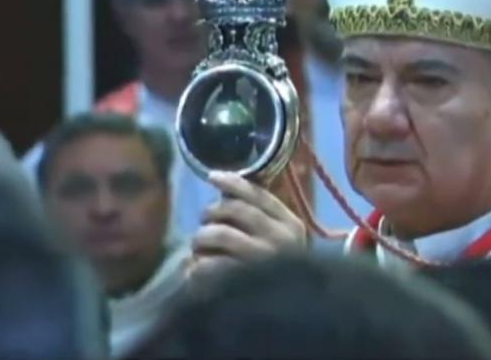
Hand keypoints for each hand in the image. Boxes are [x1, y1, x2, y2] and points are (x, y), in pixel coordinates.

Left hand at [188, 171, 306, 281]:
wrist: (297, 314)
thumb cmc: (282, 273)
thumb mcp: (283, 241)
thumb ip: (262, 217)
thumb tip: (225, 192)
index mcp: (292, 226)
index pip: (259, 195)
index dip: (233, 183)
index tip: (212, 176)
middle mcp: (281, 240)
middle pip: (236, 210)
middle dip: (212, 212)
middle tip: (204, 221)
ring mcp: (262, 262)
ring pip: (220, 234)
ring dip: (201, 238)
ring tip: (197, 248)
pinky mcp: (244, 283)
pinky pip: (209, 266)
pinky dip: (196, 266)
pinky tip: (193, 270)